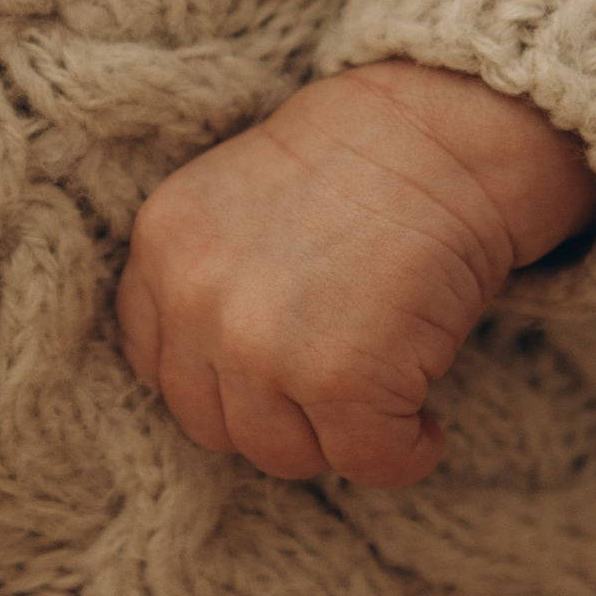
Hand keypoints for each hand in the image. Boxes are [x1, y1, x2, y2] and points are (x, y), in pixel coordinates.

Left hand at [117, 63, 595, 486]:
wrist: (441, 134)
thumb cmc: (357, 167)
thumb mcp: (235, 205)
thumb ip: (205, 280)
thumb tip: (213, 377)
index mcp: (162, 248)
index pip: (154, 365)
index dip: (216, 380)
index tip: (266, 376)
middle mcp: (197, 301)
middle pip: (210, 424)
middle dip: (274, 417)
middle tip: (332, 394)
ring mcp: (262, 347)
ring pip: (282, 454)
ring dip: (334, 439)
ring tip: (380, 403)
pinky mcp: (343, 380)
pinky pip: (366, 461)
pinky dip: (404, 454)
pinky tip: (425, 426)